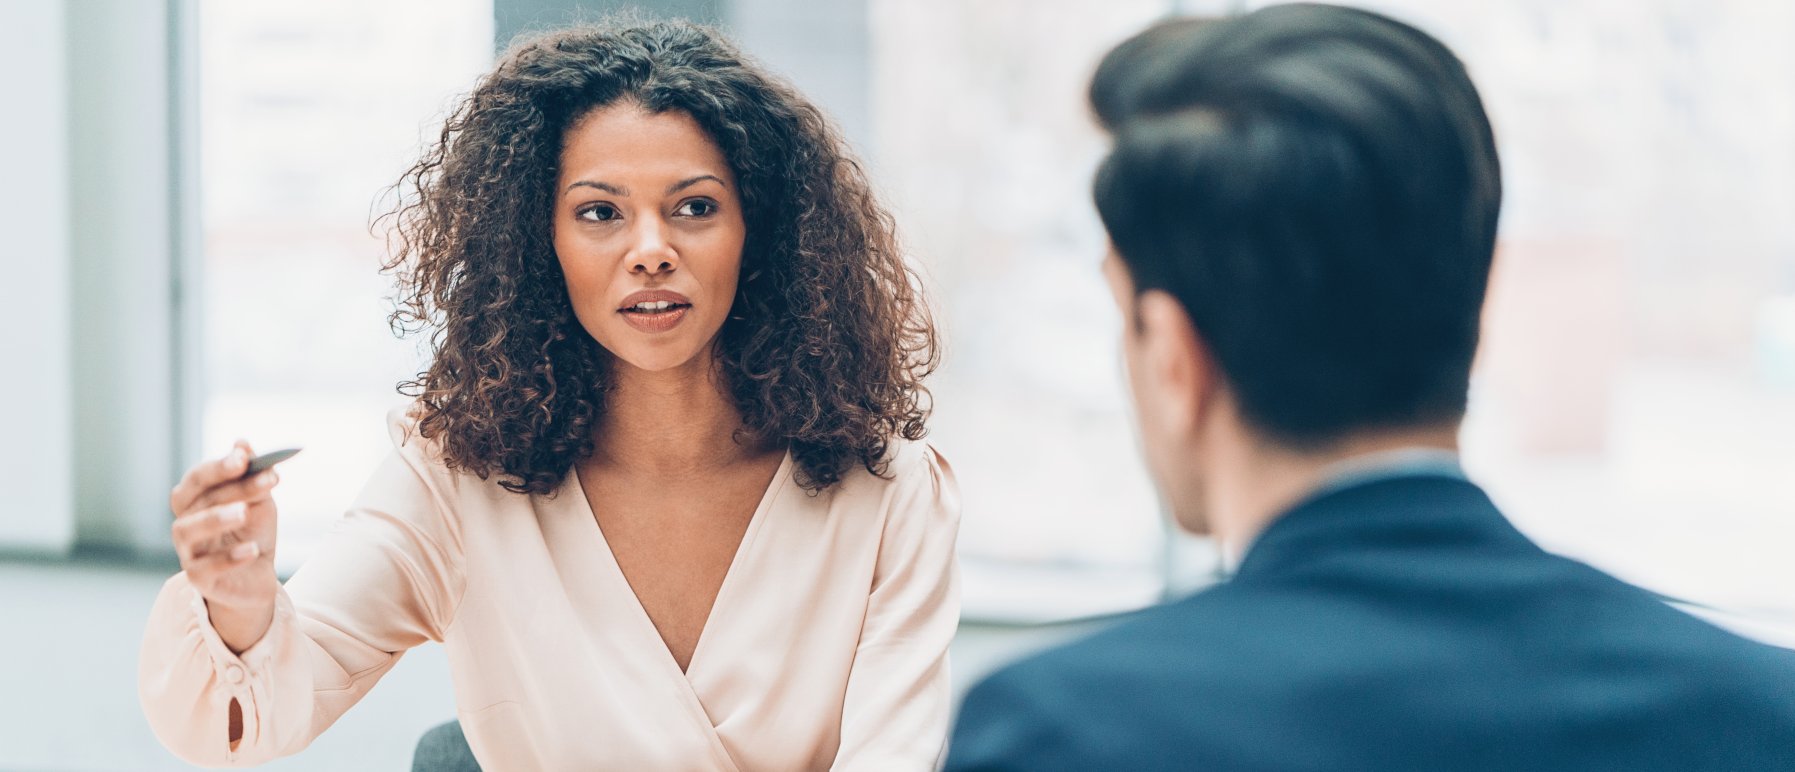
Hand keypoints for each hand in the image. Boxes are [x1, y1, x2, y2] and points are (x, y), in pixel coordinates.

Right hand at [169, 440, 281, 652]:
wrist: (256, 576)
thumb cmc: (251, 532)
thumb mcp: (259, 500)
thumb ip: (251, 473)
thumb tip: (241, 442)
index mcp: (195, 500)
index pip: (198, 478)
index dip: (218, 467)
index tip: (243, 456)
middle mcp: (185, 522)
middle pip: (193, 499)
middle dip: (226, 485)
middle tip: (260, 477)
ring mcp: (187, 551)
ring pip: (186, 530)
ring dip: (215, 518)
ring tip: (245, 512)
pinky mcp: (197, 578)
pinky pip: (205, 568)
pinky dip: (229, 558)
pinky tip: (252, 549)